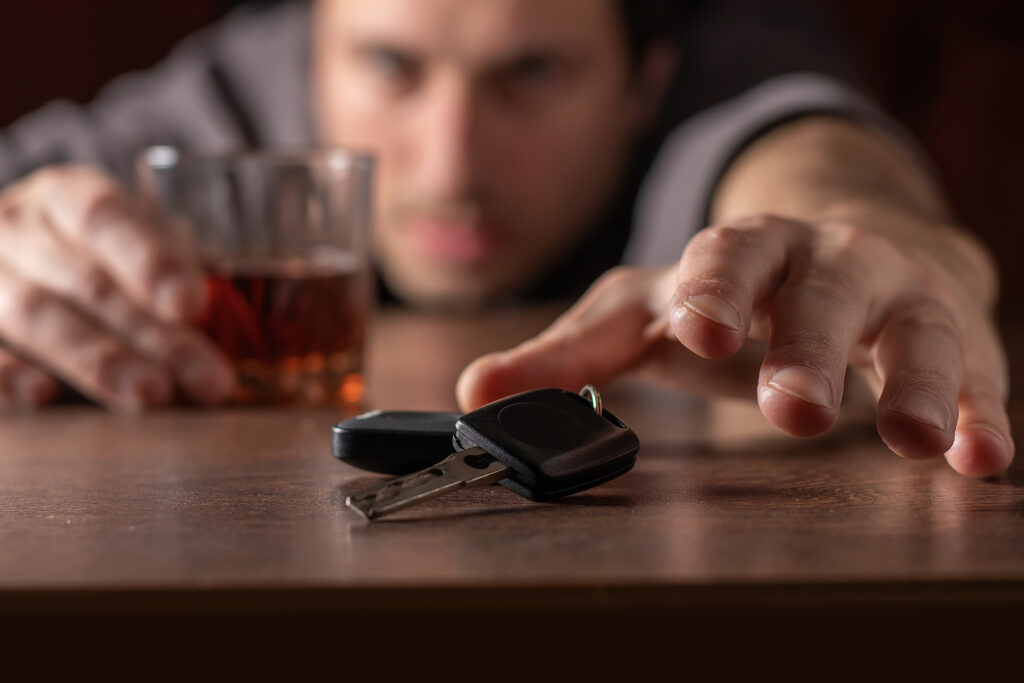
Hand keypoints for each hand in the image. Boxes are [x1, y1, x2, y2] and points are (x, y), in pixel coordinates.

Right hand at [0, 165, 233, 409]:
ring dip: (95, 359)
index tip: (190, 307)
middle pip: (85, 280)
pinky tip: (44, 393)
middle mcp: (14, 226)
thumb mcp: (140, 241)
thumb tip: (192, 318)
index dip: (148, 262)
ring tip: (151, 393)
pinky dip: (5, 371)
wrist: (27, 254)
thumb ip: (168, 270)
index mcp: (64, 196)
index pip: (103, 218)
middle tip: (204, 379)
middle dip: (151, 335)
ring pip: (32, 314)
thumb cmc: (103, 253)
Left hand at [457, 213, 1013, 477]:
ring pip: (911, 328)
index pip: (722, 257)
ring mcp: (893, 297)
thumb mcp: (647, 316)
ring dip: (912, 382)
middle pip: (821, 288)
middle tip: (792, 408)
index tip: (695, 331)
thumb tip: (476, 390)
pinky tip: (977, 458)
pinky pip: (975, 374)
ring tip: (911, 440)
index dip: (711, 292)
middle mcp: (822, 260)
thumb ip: (571, 352)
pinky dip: (980, 413)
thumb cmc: (733, 298)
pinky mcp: (952, 340)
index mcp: (741, 251)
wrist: (849, 259)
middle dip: (807, 346)